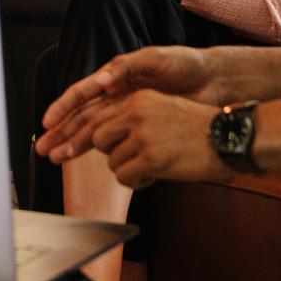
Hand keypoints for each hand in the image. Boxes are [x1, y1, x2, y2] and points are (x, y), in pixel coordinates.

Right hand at [37, 46, 222, 157]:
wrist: (213, 81)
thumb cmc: (185, 64)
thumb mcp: (155, 59)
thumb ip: (126, 67)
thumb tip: (100, 79)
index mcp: (116, 77)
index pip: (82, 94)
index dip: (63, 108)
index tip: (48, 123)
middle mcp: (117, 96)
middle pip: (83, 116)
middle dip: (62, 133)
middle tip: (44, 149)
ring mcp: (128, 114)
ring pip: (94, 131)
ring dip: (75, 144)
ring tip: (57, 159)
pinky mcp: (142, 128)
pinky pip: (115, 140)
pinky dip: (100, 150)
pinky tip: (89, 160)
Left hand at [41, 90, 228, 188]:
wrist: (227, 138)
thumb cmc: (197, 130)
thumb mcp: (161, 111)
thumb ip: (132, 120)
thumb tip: (103, 140)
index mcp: (137, 99)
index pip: (96, 115)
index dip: (73, 133)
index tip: (53, 146)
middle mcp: (135, 112)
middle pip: (96, 137)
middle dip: (94, 151)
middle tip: (80, 159)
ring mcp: (141, 134)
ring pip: (111, 160)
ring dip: (128, 168)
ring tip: (152, 166)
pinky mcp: (150, 156)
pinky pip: (125, 176)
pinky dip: (138, 181)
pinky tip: (156, 175)